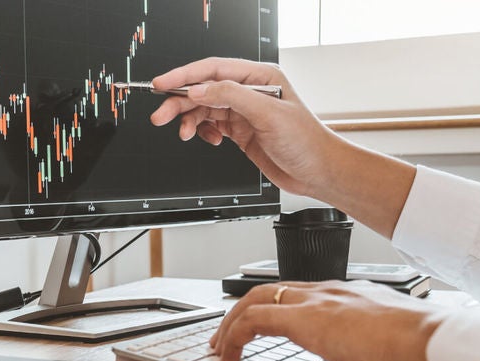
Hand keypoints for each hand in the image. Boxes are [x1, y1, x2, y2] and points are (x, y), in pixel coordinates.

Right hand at [149, 57, 416, 237]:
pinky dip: (203, 132)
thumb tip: (200, 90)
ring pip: (205, 109)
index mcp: (260, 77)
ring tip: (183, 133)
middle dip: (180, 102)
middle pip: (204, 90)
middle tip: (161, 115)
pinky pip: (211, 125)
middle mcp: (250, 91)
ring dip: (189, 120)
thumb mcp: (267, 114)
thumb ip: (231, 97)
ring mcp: (244, 111)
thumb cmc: (306, 141)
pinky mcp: (241, 131)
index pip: (214, 70)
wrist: (318, 172)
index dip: (185, 76)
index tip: (163, 83)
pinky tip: (207, 139)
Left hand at [211, 281, 453, 360]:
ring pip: (256, 299)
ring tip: (220, 350)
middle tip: (227, 339)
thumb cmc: (427, 351)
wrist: (437, 345)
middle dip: (242, 314)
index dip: (274, 311)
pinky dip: (234, 336)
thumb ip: (378, 347)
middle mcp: (332, 291)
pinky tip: (229, 358)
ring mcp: (318, 301)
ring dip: (231, 325)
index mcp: (353, 296)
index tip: (261, 332)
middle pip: (271, 290)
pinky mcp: (306, 319)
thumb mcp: (394, 346)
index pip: (301, 294)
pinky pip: (254, 319)